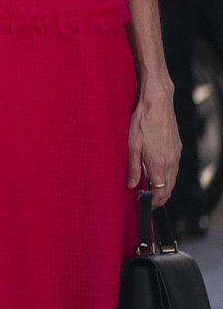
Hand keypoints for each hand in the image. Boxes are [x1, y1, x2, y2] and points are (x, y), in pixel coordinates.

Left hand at [130, 87, 180, 203]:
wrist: (158, 103)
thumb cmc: (142, 121)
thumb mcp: (132, 145)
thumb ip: (133, 167)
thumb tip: (132, 185)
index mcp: (159, 163)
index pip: (160, 192)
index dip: (153, 202)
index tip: (145, 205)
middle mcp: (171, 162)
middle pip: (168, 188)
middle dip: (159, 198)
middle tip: (146, 202)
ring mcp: (176, 155)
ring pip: (172, 179)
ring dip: (163, 188)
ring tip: (150, 191)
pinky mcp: (177, 148)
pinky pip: (174, 169)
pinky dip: (166, 176)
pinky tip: (157, 174)